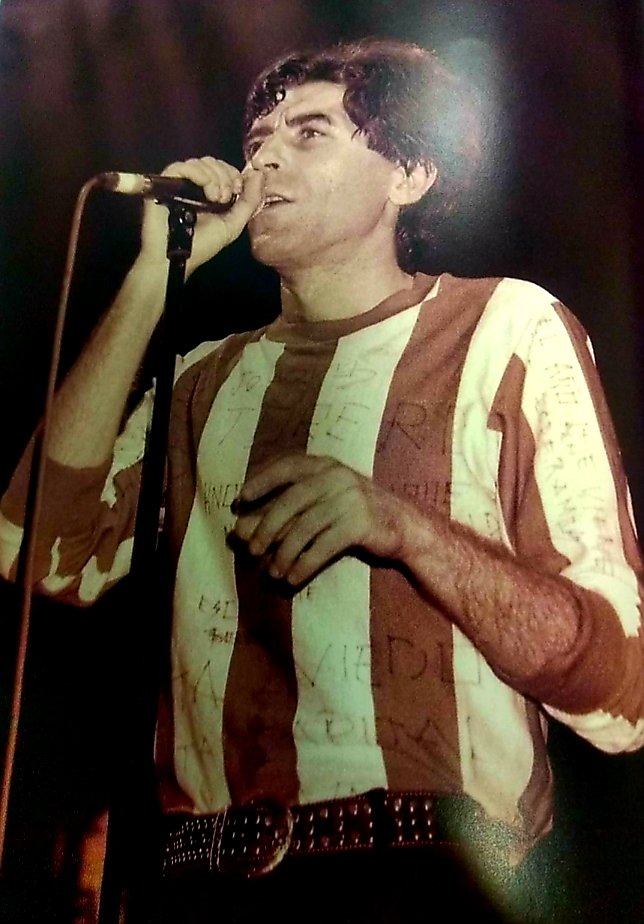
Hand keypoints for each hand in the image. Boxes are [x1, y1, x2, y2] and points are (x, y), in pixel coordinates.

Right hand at [138, 156, 264, 274]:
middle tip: (226, 197)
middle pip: (212, 162)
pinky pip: (182, 166)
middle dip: (225, 176)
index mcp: (210, 192)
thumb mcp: (233, 224)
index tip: (238, 190)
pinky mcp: (165, 182)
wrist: (177, 258)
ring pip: (200, 162)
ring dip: (214, 177)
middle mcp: (194, 185)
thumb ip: (249, 201)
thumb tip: (259, 174)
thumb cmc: (203, 245)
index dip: (233, 173)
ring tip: (216, 199)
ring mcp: (179, 182)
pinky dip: (199, 174)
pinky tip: (206, 193)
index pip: (223, 168)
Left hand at [232, 453, 407, 586]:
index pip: (286, 467)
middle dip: (267, 527)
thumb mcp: (317, 509)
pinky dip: (305, 563)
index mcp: (324, 466)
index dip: (261, 482)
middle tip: (251, 550)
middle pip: (291, 501)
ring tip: (273, 573)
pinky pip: (324, 546)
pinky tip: (292, 578)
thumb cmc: (352, 515)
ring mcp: (350, 498)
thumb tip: (238, 531)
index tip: (240, 500)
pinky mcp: (360, 523)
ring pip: (305, 527)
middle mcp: (336, 477)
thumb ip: (280, 516)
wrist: (402, 526)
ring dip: (284, 553)